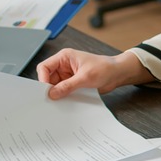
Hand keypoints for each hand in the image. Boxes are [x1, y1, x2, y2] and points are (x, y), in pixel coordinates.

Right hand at [36, 49, 154, 99]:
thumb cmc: (104, 68)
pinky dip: (64, 97)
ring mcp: (68, 75)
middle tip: (51, 100)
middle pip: (48, 78)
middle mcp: (64, 66)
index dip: (42, 79)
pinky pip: (64, 91)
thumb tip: (52, 93)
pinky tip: (66, 102)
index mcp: (64, 57)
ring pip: (55, 86)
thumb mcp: (85, 77)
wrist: (117, 74)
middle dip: (49, 88)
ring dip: (57, 94)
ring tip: (59, 102)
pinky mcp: (73, 84)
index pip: (45, 67)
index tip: (46, 91)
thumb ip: (67, 86)